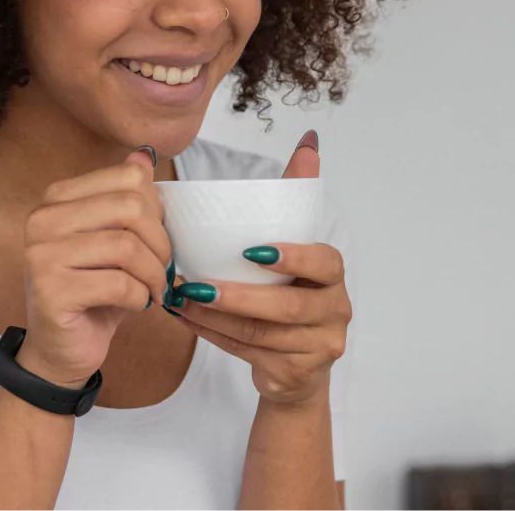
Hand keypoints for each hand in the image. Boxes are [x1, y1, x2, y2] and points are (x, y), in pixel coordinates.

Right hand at [17, 148, 171, 388]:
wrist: (60, 350)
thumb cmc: (92, 294)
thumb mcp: (115, 241)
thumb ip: (126, 198)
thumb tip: (143, 156)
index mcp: (57, 199)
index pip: (127, 178)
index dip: (155, 210)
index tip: (155, 238)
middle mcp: (42, 219)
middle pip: (130, 207)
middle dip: (159, 242)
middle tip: (162, 269)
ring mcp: (42, 254)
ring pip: (127, 246)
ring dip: (153, 274)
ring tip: (152, 290)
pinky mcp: (51, 289)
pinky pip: (118, 283)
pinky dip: (139, 297)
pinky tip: (135, 305)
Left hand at [171, 131, 351, 406]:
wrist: (297, 366)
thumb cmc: (289, 291)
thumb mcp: (294, 246)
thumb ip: (297, 195)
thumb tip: (308, 140)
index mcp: (333, 275)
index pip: (323, 264)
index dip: (293, 258)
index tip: (251, 251)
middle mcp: (335, 311)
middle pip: (287, 308)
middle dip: (237, 297)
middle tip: (194, 285)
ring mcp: (319, 346)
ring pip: (262, 335)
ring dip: (215, 318)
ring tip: (180, 301)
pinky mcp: (296, 374)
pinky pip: (249, 354)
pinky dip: (213, 336)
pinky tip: (186, 320)